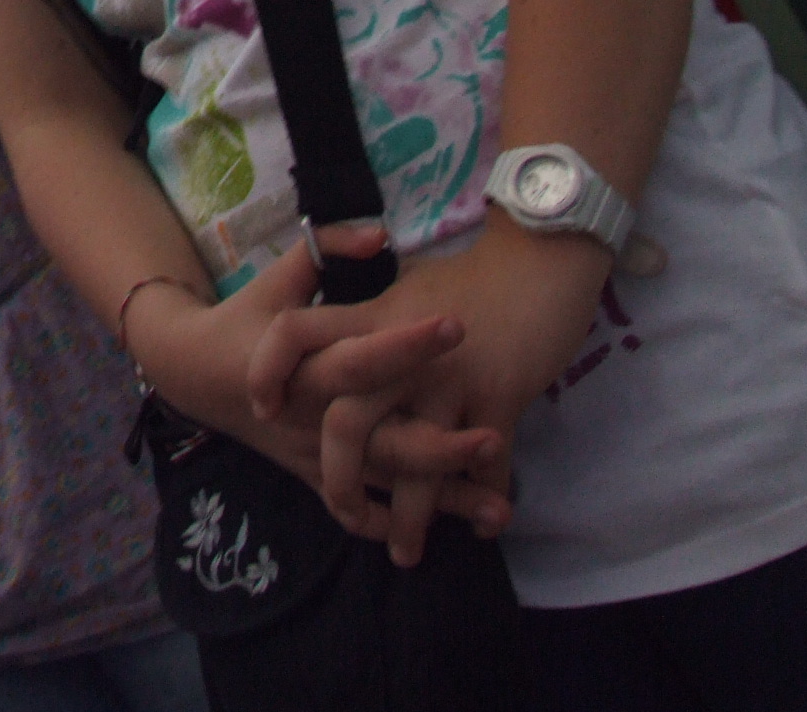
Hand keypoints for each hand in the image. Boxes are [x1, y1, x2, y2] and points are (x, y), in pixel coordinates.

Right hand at [130, 232, 511, 542]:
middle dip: (437, 446)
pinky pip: (360, 510)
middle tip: (495, 441)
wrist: (193, 375)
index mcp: (303, 368)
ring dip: (437, 500)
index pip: (358, 359)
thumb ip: (324, 250)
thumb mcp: (277, 277)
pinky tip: (453, 532)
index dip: (405, 345)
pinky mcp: (314, 475)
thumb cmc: (244, 318)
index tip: (457, 327)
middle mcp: (312, 418)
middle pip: (379, 441)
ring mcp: (314, 454)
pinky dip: (400, 525)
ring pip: (380, 485)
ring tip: (498, 512)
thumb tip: (380, 234)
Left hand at [247, 219, 611, 559]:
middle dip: (340, 478)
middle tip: (341, 507)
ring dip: (411, 517)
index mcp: (372, 316)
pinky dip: (480, 501)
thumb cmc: (476, 273)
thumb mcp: (407, 282)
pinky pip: (485, 467)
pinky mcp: (500, 395)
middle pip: (346, 422)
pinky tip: (478, 525)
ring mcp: (450, 377)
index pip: (296, 334)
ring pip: (415, 462)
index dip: (269, 368)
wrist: (542, 254)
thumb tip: (343, 339)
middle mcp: (400, 352)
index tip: (264, 407)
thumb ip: (371, 313)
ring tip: (405, 551)